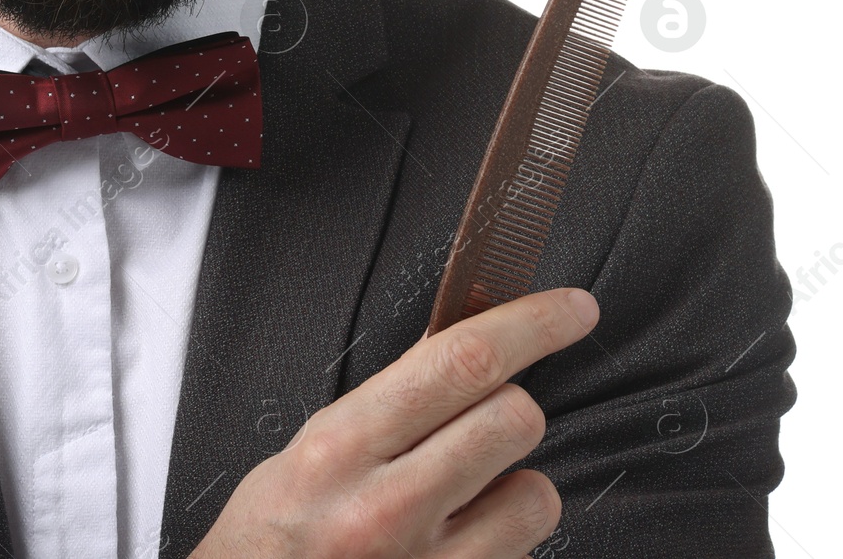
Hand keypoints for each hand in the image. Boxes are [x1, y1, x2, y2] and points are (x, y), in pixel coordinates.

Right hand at [190, 287, 598, 558]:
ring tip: (462, 502)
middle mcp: (386, 510)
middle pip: (513, 418)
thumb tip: (459, 351)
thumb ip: (383, 405)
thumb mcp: (306, 452)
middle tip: (477, 423)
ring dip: (513, 487)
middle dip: (511, 408)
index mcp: (339, 448)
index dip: (529, 325)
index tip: (572, 309)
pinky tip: (453, 550)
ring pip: (535, 495)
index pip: (459, 362)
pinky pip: (522, 558)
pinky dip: (501, 545)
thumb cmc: (270, 542)